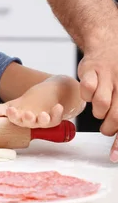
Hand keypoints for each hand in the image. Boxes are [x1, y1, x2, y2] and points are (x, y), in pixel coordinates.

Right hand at [0, 99, 63, 128]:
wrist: (48, 95)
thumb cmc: (28, 103)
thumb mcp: (11, 105)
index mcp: (19, 120)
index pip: (14, 120)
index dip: (12, 116)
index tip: (10, 110)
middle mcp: (30, 123)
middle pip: (28, 124)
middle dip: (26, 120)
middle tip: (26, 114)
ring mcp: (43, 121)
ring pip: (42, 124)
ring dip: (42, 120)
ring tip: (42, 115)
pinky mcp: (55, 118)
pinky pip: (56, 119)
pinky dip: (57, 113)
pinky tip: (58, 106)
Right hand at [78, 45, 117, 160]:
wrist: (108, 46)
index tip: (114, 156)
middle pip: (116, 116)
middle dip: (108, 128)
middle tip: (106, 129)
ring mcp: (109, 74)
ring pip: (100, 104)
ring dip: (97, 112)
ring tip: (100, 109)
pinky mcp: (91, 69)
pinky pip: (86, 90)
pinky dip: (86, 96)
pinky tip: (91, 92)